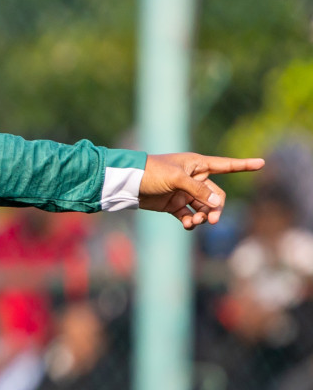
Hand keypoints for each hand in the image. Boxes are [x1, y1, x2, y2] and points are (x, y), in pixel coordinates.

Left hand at [139, 153, 263, 229]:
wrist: (128, 183)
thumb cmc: (151, 173)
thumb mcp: (176, 179)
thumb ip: (198, 191)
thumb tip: (217, 204)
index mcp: (197, 165)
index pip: (225, 165)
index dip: (243, 165)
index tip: (262, 163)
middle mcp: (193, 178)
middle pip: (215, 195)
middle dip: (216, 208)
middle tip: (211, 220)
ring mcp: (184, 192)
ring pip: (203, 208)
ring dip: (203, 217)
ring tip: (194, 222)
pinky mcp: (174, 205)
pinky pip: (189, 215)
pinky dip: (191, 222)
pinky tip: (188, 225)